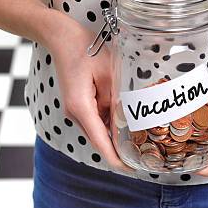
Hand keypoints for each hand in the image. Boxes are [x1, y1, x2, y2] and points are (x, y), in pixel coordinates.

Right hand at [41, 12, 131, 171]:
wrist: (62, 37)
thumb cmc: (86, 49)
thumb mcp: (110, 73)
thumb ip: (118, 99)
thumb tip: (129, 121)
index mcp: (81, 107)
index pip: (101, 142)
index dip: (116, 159)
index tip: (131, 170)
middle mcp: (75, 113)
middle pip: (100, 140)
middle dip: (120, 151)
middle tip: (145, 157)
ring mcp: (74, 110)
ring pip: (99, 131)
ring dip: (116, 137)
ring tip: (141, 142)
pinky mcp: (78, 105)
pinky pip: (96, 120)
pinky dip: (110, 125)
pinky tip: (127, 123)